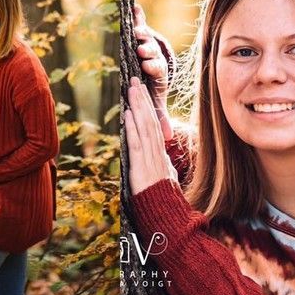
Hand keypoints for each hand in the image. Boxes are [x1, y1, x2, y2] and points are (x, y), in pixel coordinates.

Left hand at [124, 77, 177, 195]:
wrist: (165, 214)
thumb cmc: (164, 200)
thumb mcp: (165, 179)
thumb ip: (162, 166)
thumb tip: (161, 159)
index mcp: (161, 154)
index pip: (154, 126)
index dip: (148, 109)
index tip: (142, 94)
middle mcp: (156, 152)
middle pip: (150, 121)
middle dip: (143, 100)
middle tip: (136, 81)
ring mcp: (150, 159)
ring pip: (145, 127)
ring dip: (138, 107)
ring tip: (132, 89)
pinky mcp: (142, 167)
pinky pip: (138, 143)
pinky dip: (133, 128)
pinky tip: (128, 114)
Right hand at [132, 3, 172, 139]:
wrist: (155, 67)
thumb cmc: (152, 87)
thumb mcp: (156, 102)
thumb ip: (160, 117)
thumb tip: (168, 139)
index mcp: (158, 71)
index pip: (157, 67)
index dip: (153, 65)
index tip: (147, 65)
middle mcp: (155, 55)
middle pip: (151, 50)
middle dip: (147, 48)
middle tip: (141, 47)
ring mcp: (148, 42)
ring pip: (145, 36)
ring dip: (141, 31)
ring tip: (134, 28)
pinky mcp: (142, 32)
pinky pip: (140, 22)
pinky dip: (138, 14)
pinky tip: (135, 5)